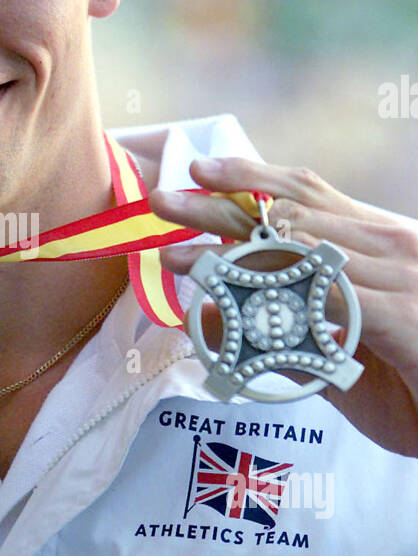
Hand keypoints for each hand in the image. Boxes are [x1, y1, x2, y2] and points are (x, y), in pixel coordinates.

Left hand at [150, 156, 417, 457]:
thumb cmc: (414, 384)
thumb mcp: (340, 354)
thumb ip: (282, 333)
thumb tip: (215, 316)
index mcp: (377, 241)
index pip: (307, 193)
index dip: (250, 177)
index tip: (199, 172)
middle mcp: (389, 245)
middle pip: (291, 212)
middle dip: (221, 205)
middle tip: (163, 200)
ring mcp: (400, 275)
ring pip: (302, 248)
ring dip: (232, 250)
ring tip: (179, 254)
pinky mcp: (403, 315)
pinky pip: (327, 295)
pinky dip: (278, 294)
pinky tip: (236, 296)